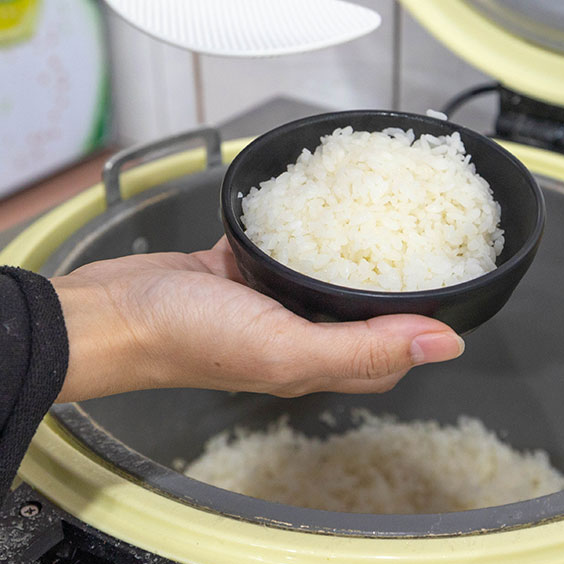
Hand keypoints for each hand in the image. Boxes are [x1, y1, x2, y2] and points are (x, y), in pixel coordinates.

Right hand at [49, 239, 465, 401]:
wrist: (109, 313)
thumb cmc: (186, 340)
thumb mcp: (286, 348)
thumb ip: (365, 348)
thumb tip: (445, 343)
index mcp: (314, 362)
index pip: (390, 355)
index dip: (425, 328)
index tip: (454, 287)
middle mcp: (296, 335)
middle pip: (363, 313)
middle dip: (397, 282)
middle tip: (427, 238)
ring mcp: (266, 302)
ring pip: (324, 276)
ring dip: (352, 251)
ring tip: (384, 213)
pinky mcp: (236, 270)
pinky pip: (280, 246)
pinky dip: (299, 226)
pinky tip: (312, 200)